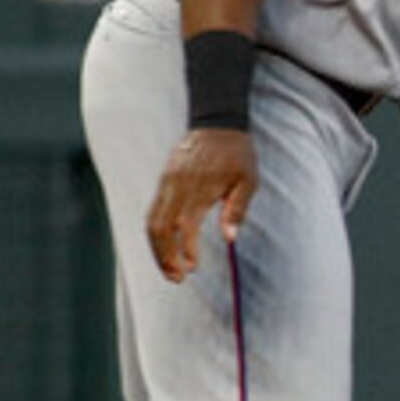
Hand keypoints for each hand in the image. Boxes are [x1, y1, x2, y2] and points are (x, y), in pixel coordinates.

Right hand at [148, 129, 257, 282]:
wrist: (216, 123)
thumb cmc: (237, 154)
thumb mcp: (248, 180)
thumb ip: (237, 208)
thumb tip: (229, 238)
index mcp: (200, 187)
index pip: (185, 224)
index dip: (186, 248)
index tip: (192, 267)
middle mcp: (178, 186)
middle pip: (160, 227)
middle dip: (165, 256)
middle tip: (177, 278)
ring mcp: (167, 183)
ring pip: (151, 221)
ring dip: (158, 249)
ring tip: (171, 270)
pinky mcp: (163, 181)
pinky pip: (153, 211)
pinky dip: (156, 234)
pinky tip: (166, 248)